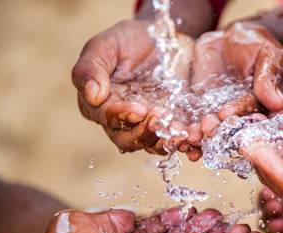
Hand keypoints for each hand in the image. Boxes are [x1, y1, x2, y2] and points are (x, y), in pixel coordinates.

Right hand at [72, 20, 194, 155]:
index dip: (122, 117)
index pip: (107, 118)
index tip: (139, 110)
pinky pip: (175, 140)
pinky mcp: (171, 124)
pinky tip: (192, 135)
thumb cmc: (128, 39)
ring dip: (165, 140)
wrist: (164, 38)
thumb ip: (91, 67)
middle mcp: (122, 120)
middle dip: (144, 133)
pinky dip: (183, 141)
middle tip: (161, 118)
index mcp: (100, 103)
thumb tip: (92, 95)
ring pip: (152, 144)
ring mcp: (148, 125)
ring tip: (179, 131)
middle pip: (128, 139)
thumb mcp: (106, 45)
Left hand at [195, 22, 282, 141]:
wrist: (229, 40)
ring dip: (201, 136)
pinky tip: (178, 135)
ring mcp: (221, 116)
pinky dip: (186, 130)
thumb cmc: (255, 44)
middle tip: (206, 127)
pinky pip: (194, 123)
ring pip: (212, 131)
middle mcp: (243, 116)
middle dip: (218, 129)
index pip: (252, 113)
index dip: (240, 114)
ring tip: (191, 136)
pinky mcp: (202, 111)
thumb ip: (269, 78)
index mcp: (264, 106)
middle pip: (230, 127)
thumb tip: (279, 105)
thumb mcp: (268, 54)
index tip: (227, 114)